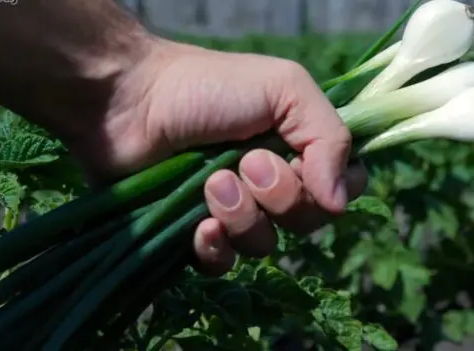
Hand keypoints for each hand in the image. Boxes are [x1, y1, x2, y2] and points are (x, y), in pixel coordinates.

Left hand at [69, 39, 367, 275]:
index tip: (306, 166)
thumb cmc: (208, 87)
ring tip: (211, 182)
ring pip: (265, 245)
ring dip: (242, 215)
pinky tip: (199, 226)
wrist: (128, 101)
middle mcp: (272, 182)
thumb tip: (340, 203)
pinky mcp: (194, 234)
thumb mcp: (285, 88)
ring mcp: (234, 211)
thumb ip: (329, 138)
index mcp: (298, 146)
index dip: (333, 187)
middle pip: (307, 221)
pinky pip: (224, 264)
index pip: (344, 186)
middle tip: (247, 162)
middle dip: (281, 196)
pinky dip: (215, 248)